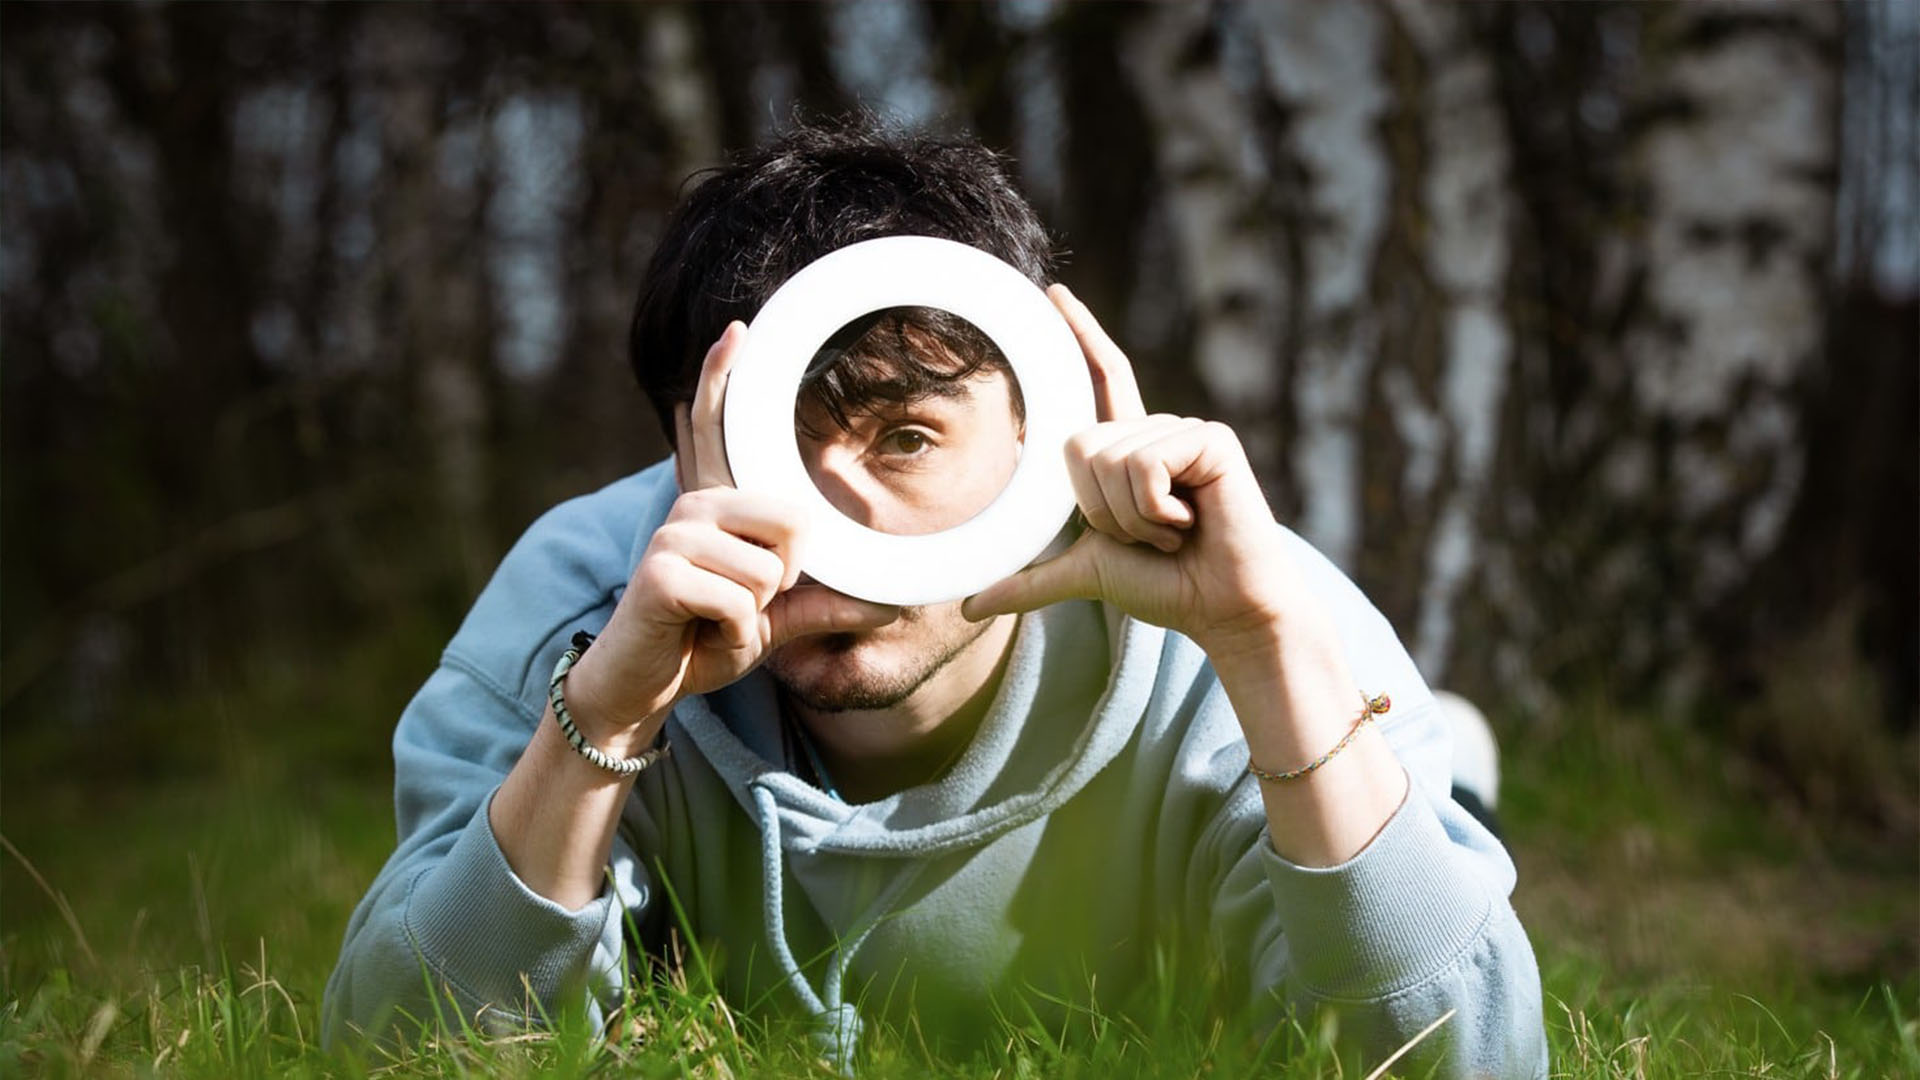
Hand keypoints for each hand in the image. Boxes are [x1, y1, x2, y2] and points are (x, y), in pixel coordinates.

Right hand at [563, 322, 899, 753]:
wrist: (641, 687)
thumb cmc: (702, 643)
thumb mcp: (770, 622)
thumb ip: (820, 605)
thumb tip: (888, 605)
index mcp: (717, 506)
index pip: (719, 431)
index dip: (722, 379)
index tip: (736, 329)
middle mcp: (693, 506)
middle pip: (794, 523)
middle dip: (788, 580)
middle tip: (744, 606)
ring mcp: (675, 536)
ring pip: (771, 573)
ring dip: (756, 618)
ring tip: (716, 624)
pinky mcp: (663, 573)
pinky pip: (742, 604)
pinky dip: (735, 637)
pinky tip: (702, 637)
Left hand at [962, 286, 1309, 659]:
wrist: (1223, 608)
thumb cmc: (1167, 588)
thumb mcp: (1086, 575)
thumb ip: (1029, 582)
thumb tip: (970, 608)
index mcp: (1129, 450)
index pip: (1100, 378)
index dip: (1079, 333)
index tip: (1053, 293)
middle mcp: (1155, 430)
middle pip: (1078, 444)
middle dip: (1100, 510)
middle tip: (1148, 534)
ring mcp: (1184, 429)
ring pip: (1108, 458)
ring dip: (1131, 518)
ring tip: (1172, 533)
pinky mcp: (1210, 439)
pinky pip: (1144, 464)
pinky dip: (1155, 510)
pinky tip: (1191, 522)